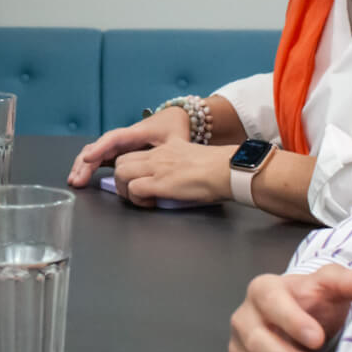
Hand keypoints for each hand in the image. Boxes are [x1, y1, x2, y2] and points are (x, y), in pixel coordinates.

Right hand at [66, 107, 190, 185]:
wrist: (173, 119)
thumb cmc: (174, 128)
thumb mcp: (176, 138)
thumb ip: (173, 150)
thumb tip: (169, 163)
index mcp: (135, 133)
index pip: (113, 139)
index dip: (100, 148)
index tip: (88, 158)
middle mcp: (121, 138)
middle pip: (97, 147)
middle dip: (84, 164)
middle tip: (77, 180)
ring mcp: (117, 146)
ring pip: (94, 153)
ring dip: (82, 166)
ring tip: (74, 181)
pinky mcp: (117, 152)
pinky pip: (98, 158)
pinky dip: (88, 168)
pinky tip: (80, 179)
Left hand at [110, 142, 234, 205]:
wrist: (230, 169)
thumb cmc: (221, 168)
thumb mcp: (193, 159)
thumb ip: (178, 164)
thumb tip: (174, 179)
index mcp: (166, 148)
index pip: (134, 152)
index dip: (129, 168)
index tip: (135, 180)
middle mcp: (158, 155)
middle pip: (121, 161)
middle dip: (121, 178)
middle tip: (133, 192)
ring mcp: (157, 167)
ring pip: (121, 173)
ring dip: (125, 189)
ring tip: (139, 199)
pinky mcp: (161, 183)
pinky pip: (134, 189)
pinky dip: (137, 200)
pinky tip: (150, 204)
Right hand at [228, 265, 351, 351]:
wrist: (298, 323)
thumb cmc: (315, 303)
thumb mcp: (332, 286)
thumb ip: (351, 283)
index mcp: (262, 290)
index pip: (271, 304)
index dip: (292, 322)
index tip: (318, 339)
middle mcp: (242, 320)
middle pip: (258, 346)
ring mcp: (236, 351)